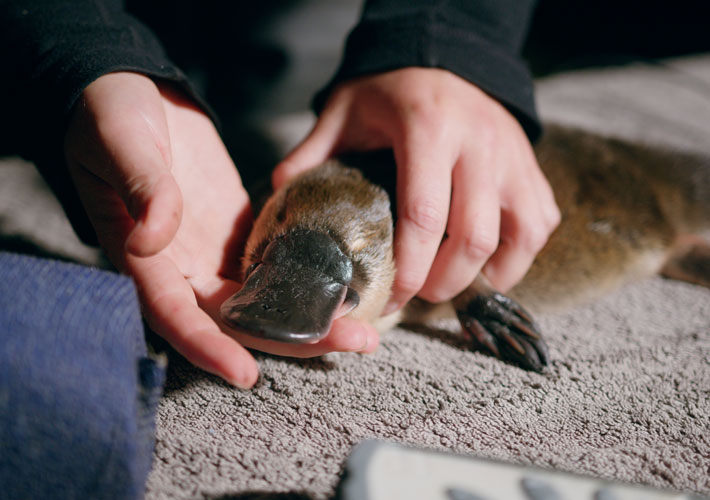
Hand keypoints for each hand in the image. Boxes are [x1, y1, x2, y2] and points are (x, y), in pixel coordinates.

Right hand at [64, 72, 377, 387]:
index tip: (247, 374)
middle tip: (353, 340)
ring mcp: (213, 251)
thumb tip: (156, 235)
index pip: (176, 316)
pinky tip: (345, 284)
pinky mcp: (239, 230)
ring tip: (362, 324)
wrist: (137, 91)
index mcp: (144, 257)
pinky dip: (306, 279)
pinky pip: (275, 264)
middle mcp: (183, 266)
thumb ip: (141, 185)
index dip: (208, 347)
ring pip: (263, 299)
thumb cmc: (111, 115)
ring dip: (310, 315)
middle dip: (292, 338)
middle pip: (237, 319)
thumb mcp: (119, 142)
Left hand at [273, 67, 559, 313]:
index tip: (393, 294)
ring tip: (454, 284)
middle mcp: (480, 144)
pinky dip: (519, 255)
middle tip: (419, 295)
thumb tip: (281, 195)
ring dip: (486, 273)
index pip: (425, 216)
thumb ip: (313, 152)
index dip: (410, 267)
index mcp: (429, 129)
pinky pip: (540, 223)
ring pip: (518, 235)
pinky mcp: (532, 166)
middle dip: (445, 282)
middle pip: (474, 237)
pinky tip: (489, 263)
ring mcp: (513, 156)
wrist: (447, 56)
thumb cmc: (392, 90)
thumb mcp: (345, 111)